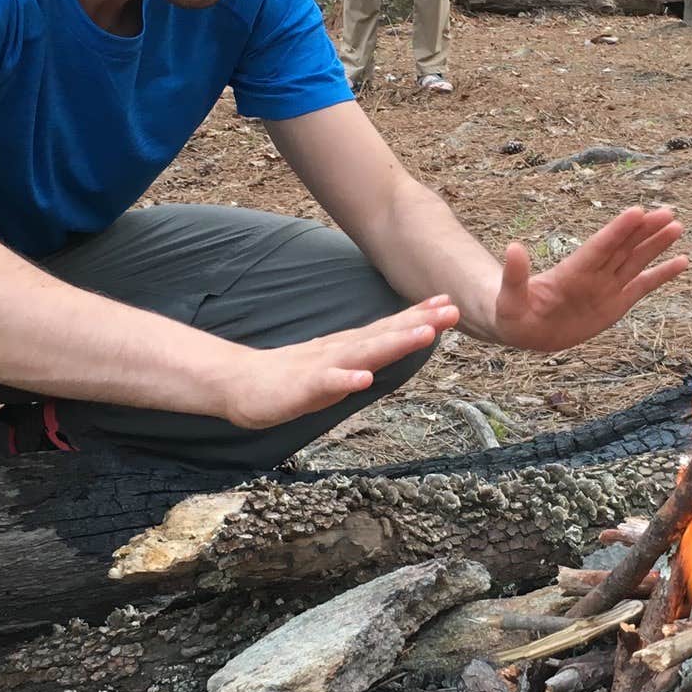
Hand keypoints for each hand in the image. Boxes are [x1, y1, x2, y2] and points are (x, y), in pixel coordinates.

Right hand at [218, 296, 457, 429]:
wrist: (239, 383)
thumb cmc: (291, 378)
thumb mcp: (337, 368)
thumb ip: (364, 358)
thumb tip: (396, 347)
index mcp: (349, 347)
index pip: (388, 329)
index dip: (419, 317)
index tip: (449, 303)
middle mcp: (340, 351)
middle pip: (384, 335)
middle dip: (419, 324)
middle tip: (452, 311)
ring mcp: (321, 367)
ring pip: (362, 353)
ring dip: (394, 343)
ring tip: (424, 334)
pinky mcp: (302, 388)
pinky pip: (326, 384)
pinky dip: (346, 380)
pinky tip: (365, 378)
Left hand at [489, 208, 688, 352]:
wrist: (524, 330)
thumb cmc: (512, 312)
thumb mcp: (509, 298)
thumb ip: (515, 276)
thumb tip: (513, 248)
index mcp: (571, 272)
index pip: (599, 247)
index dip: (618, 230)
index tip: (637, 211)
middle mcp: (593, 274)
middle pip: (623, 248)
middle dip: (645, 231)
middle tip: (667, 212)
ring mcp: (606, 288)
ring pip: (636, 261)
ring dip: (656, 245)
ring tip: (677, 226)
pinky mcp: (615, 304)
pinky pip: (643, 287)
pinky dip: (662, 275)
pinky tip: (681, 262)